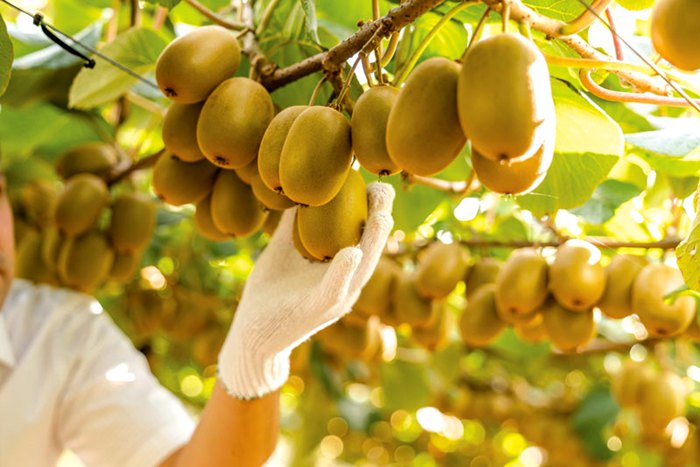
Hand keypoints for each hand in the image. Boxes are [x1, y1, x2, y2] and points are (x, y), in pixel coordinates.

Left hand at [218, 182, 394, 398]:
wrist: (251, 334)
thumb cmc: (269, 291)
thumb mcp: (282, 250)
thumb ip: (292, 224)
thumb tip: (296, 189)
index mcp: (342, 270)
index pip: (365, 236)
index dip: (374, 210)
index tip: (375, 183)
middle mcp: (346, 284)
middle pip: (372, 249)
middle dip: (381, 219)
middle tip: (385, 189)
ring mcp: (335, 299)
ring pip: (362, 270)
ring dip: (374, 242)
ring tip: (383, 216)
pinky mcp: (317, 311)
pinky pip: (334, 290)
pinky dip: (343, 271)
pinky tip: (352, 251)